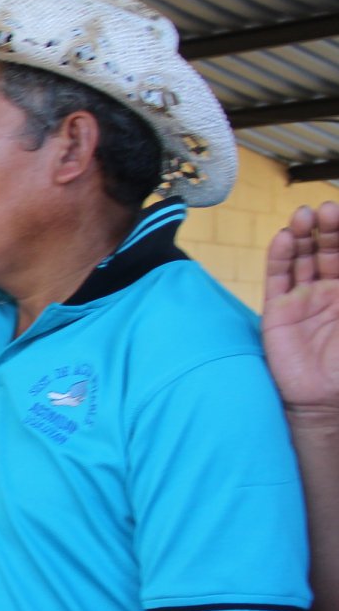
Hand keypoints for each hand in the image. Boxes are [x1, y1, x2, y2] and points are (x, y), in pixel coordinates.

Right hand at [264, 200, 338, 421]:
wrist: (329, 400)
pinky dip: (281, 256)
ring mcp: (304, 300)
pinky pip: (278, 277)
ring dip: (304, 235)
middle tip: (327, 211)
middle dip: (328, 229)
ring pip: (303, 259)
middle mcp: (331, 292)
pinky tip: (287, 237)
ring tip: (304, 216)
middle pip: (328, 251)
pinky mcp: (279, 310)